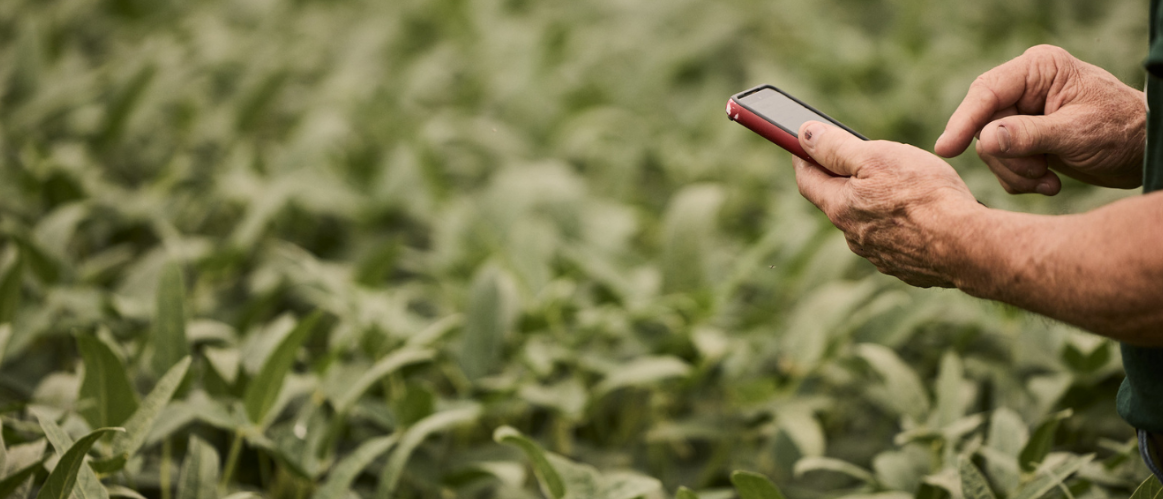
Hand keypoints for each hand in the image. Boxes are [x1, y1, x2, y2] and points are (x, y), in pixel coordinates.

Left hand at [794, 121, 981, 287]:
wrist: (966, 245)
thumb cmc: (923, 195)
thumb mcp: (875, 157)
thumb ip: (835, 147)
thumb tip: (804, 135)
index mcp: (840, 208)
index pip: (807, 179)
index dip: (803, 157)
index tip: (801, 143)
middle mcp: (853, 236)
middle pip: (838, 201)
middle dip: (843, 180)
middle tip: (857, 159)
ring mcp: (880, 255)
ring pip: (868, 222)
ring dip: (875, 204)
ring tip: (901, 185)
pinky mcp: (907, 266)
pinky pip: (895, 240)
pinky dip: (900, 225)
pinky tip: (921, 215)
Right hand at [934, 45, 1145, 193]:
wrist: (1144, 153)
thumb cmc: (1122, 132)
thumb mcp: (1076, 133)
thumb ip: (1028, 136)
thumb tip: (985, 140)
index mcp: (1039, 70)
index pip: (986, 92)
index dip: (964, 121)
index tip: (947, 149)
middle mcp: (1026, 88)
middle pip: (985, 125)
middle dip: (1008, 157)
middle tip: (1039, 171)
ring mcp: (1022, 114)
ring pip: (990, 149)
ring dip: (1017, 172)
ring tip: (1049, 180)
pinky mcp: (1023, 139)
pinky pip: (1001, 163)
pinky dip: (1021, 180)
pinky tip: (1049, 183)